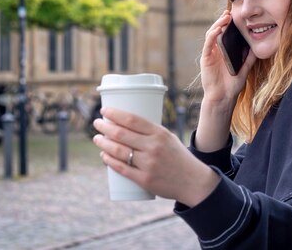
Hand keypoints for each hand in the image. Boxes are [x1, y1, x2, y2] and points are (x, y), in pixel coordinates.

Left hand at [93, 107, 219, 206]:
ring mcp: (148, 164)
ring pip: (119, 151)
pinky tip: (104, 156)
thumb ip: (151, 133)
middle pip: (122, 134)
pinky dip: (110, 161)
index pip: (132, 120)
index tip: (104, 110)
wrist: (193, 181)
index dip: (115, 114)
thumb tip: (126, 127)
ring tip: (97, 138)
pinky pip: (122, 169)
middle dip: (105, 127)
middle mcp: (153, 147)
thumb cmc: (179, 157)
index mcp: (160, 133)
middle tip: (97, 124)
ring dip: (104, 143)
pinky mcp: (145, 179)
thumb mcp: (169, 139)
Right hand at [201, 10, 255, 105]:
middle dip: (223, 21)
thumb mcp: (244, 69)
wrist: (223, 97)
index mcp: (224, 51)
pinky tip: (218, 29)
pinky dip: (212, 35)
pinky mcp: (206, 58)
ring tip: (225, 18)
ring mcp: (210, 53)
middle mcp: (216, 50)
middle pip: (217, 31)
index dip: (228, 24)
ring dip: (217, 25)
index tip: (234, 15)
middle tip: (229, 13)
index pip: (225, 34)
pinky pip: (208, 44)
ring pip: (211, 34)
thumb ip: (249, 58)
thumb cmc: (232, 85)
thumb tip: (257, 47)